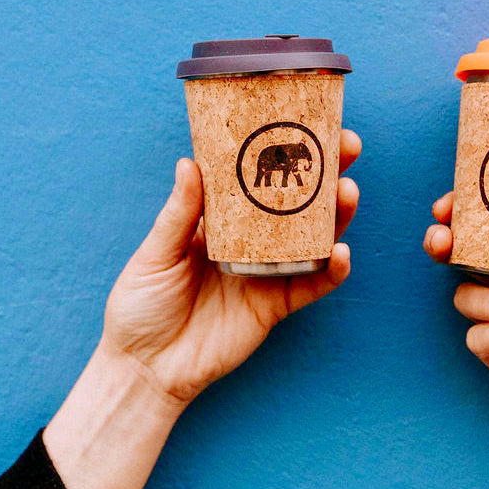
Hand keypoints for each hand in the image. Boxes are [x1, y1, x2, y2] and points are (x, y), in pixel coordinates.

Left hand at [101, 129, 361, 406]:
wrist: (144, 367)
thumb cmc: (141, 306)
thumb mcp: (155, 254)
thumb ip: (179, 214)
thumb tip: (192, 162)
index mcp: (220, 220)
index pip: (257, 176)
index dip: (281, 149)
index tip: (302, 120)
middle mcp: (250, 240)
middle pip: (297, 199)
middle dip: (326, 170)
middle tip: (345, 145)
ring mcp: (267, 272)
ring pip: (314, 236)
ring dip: (337, 214)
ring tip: (347, 191)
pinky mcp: (276, 306)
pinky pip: (312, 285)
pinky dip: (332, 271)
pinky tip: (342, 252)